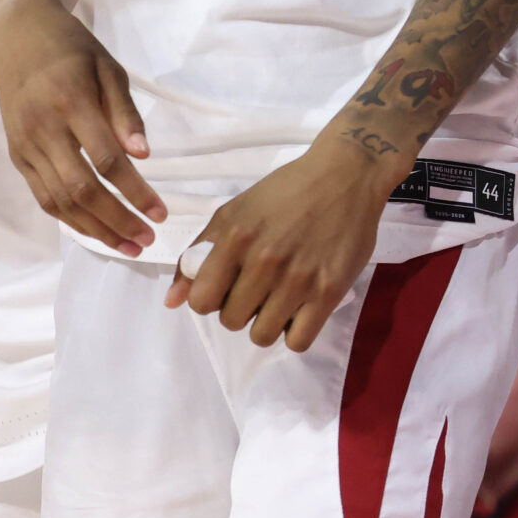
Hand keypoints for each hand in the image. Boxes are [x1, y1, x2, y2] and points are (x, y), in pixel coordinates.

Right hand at [0, 0, 164, 255]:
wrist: (15, 35)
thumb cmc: (71, 47)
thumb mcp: (108, 67)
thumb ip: (125, 112)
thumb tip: (145, 155)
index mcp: (71, 102)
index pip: (106, 160)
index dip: (135, 192)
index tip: (161, 213)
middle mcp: (43, 129)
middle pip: (82, 189)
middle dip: (118, 220)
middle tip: (149, 239)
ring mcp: (25, 145)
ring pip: (60, 201)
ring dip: (95, 229)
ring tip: (128, 246)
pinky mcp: (16, 155)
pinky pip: (43, 196)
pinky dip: (69, 219)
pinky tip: (96, 230)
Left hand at [167, 142, 395, 350]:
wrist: (345, 175)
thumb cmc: (286, 190)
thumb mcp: (234, 211)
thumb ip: (199, 253)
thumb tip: (172, 302)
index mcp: (234, 237)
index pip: (201, 301)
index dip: (209, 298)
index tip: (226, 286)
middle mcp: (264, 260)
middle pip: (231, 320)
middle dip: (238, 309)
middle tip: (256, 289)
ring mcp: (298, 279)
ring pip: (262, 336)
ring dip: (265, 323)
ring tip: (277, 300)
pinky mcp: (329, 291)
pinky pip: (298, 341)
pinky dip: (294, 332)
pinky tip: (298, 310)